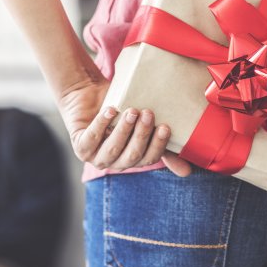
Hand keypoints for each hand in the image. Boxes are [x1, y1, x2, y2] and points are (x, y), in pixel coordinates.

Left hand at [57, 75, 190, 175]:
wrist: (89, 94)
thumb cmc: (119, 109)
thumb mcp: (142, 126)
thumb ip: (162, 145)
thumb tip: (187, 173)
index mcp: (131, 160)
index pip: (148, 159)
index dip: (157, 145)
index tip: (165, 126)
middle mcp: (113, 163)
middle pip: (131, 156)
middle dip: (141, 135)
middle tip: (148, 113)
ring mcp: (94, 157)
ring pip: (112, 150)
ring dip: (123, 130)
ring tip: (131, 111)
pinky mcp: (80, 146)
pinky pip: (91, 139)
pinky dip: (102, 124)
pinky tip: (111, 111)